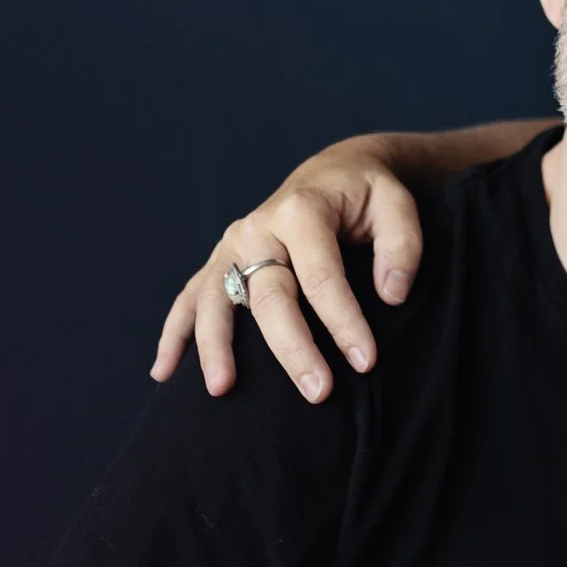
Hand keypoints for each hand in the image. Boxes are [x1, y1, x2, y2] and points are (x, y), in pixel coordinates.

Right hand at [150, 135, 423, 403]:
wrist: (332, 173)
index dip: (343, 321)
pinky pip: (188, 299)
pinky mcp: (219, 262)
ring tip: (222, 390)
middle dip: (293, 348)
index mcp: (301, 211)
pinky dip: (173, 335)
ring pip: (215, 299)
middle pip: (269, 295)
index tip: (366, 360)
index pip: (321, 275)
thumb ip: (402, 245)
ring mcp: (231, 246)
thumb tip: (392, 295)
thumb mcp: (397, 203)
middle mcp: (257, 227)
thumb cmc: (366, 195)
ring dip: (215, 346)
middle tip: (319, 393)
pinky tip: (164, 373)